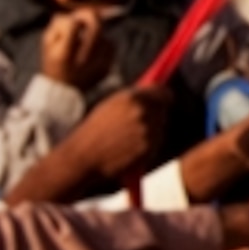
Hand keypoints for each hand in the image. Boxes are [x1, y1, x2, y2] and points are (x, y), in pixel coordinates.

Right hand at [39, 7, 116, 88]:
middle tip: (87, 18)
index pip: (73, 24)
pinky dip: (104, 44)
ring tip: (87, 42)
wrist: (64, 89)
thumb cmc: (54, 61)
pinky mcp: (107, 68)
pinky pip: (111, 46)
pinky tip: (94, 51)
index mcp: (64, 53)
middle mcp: (82, 59)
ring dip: (97, 34)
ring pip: (104, 35)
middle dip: (92, 17)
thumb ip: (59, 25)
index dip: (74, 18)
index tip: (74, 21)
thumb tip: (74, 15)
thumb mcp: (47, 43)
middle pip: (96, 26)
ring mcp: (97, 65)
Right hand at [56, 84, 170, 185]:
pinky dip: (147, 146)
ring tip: (126, 138)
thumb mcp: (109, 105)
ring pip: (159, 128)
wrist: (83, 157)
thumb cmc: (93, 130)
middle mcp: (142, 112)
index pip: (162, 92)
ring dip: (150, 131)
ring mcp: (147, 131)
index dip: (164, 95)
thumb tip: (153, 92)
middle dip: (154, 114)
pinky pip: (155, 144)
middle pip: (162, 110)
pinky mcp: (148, 149)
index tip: (165, 99)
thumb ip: (132, 98)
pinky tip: (128, 148)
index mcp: (132, 97)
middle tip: (141, 122)